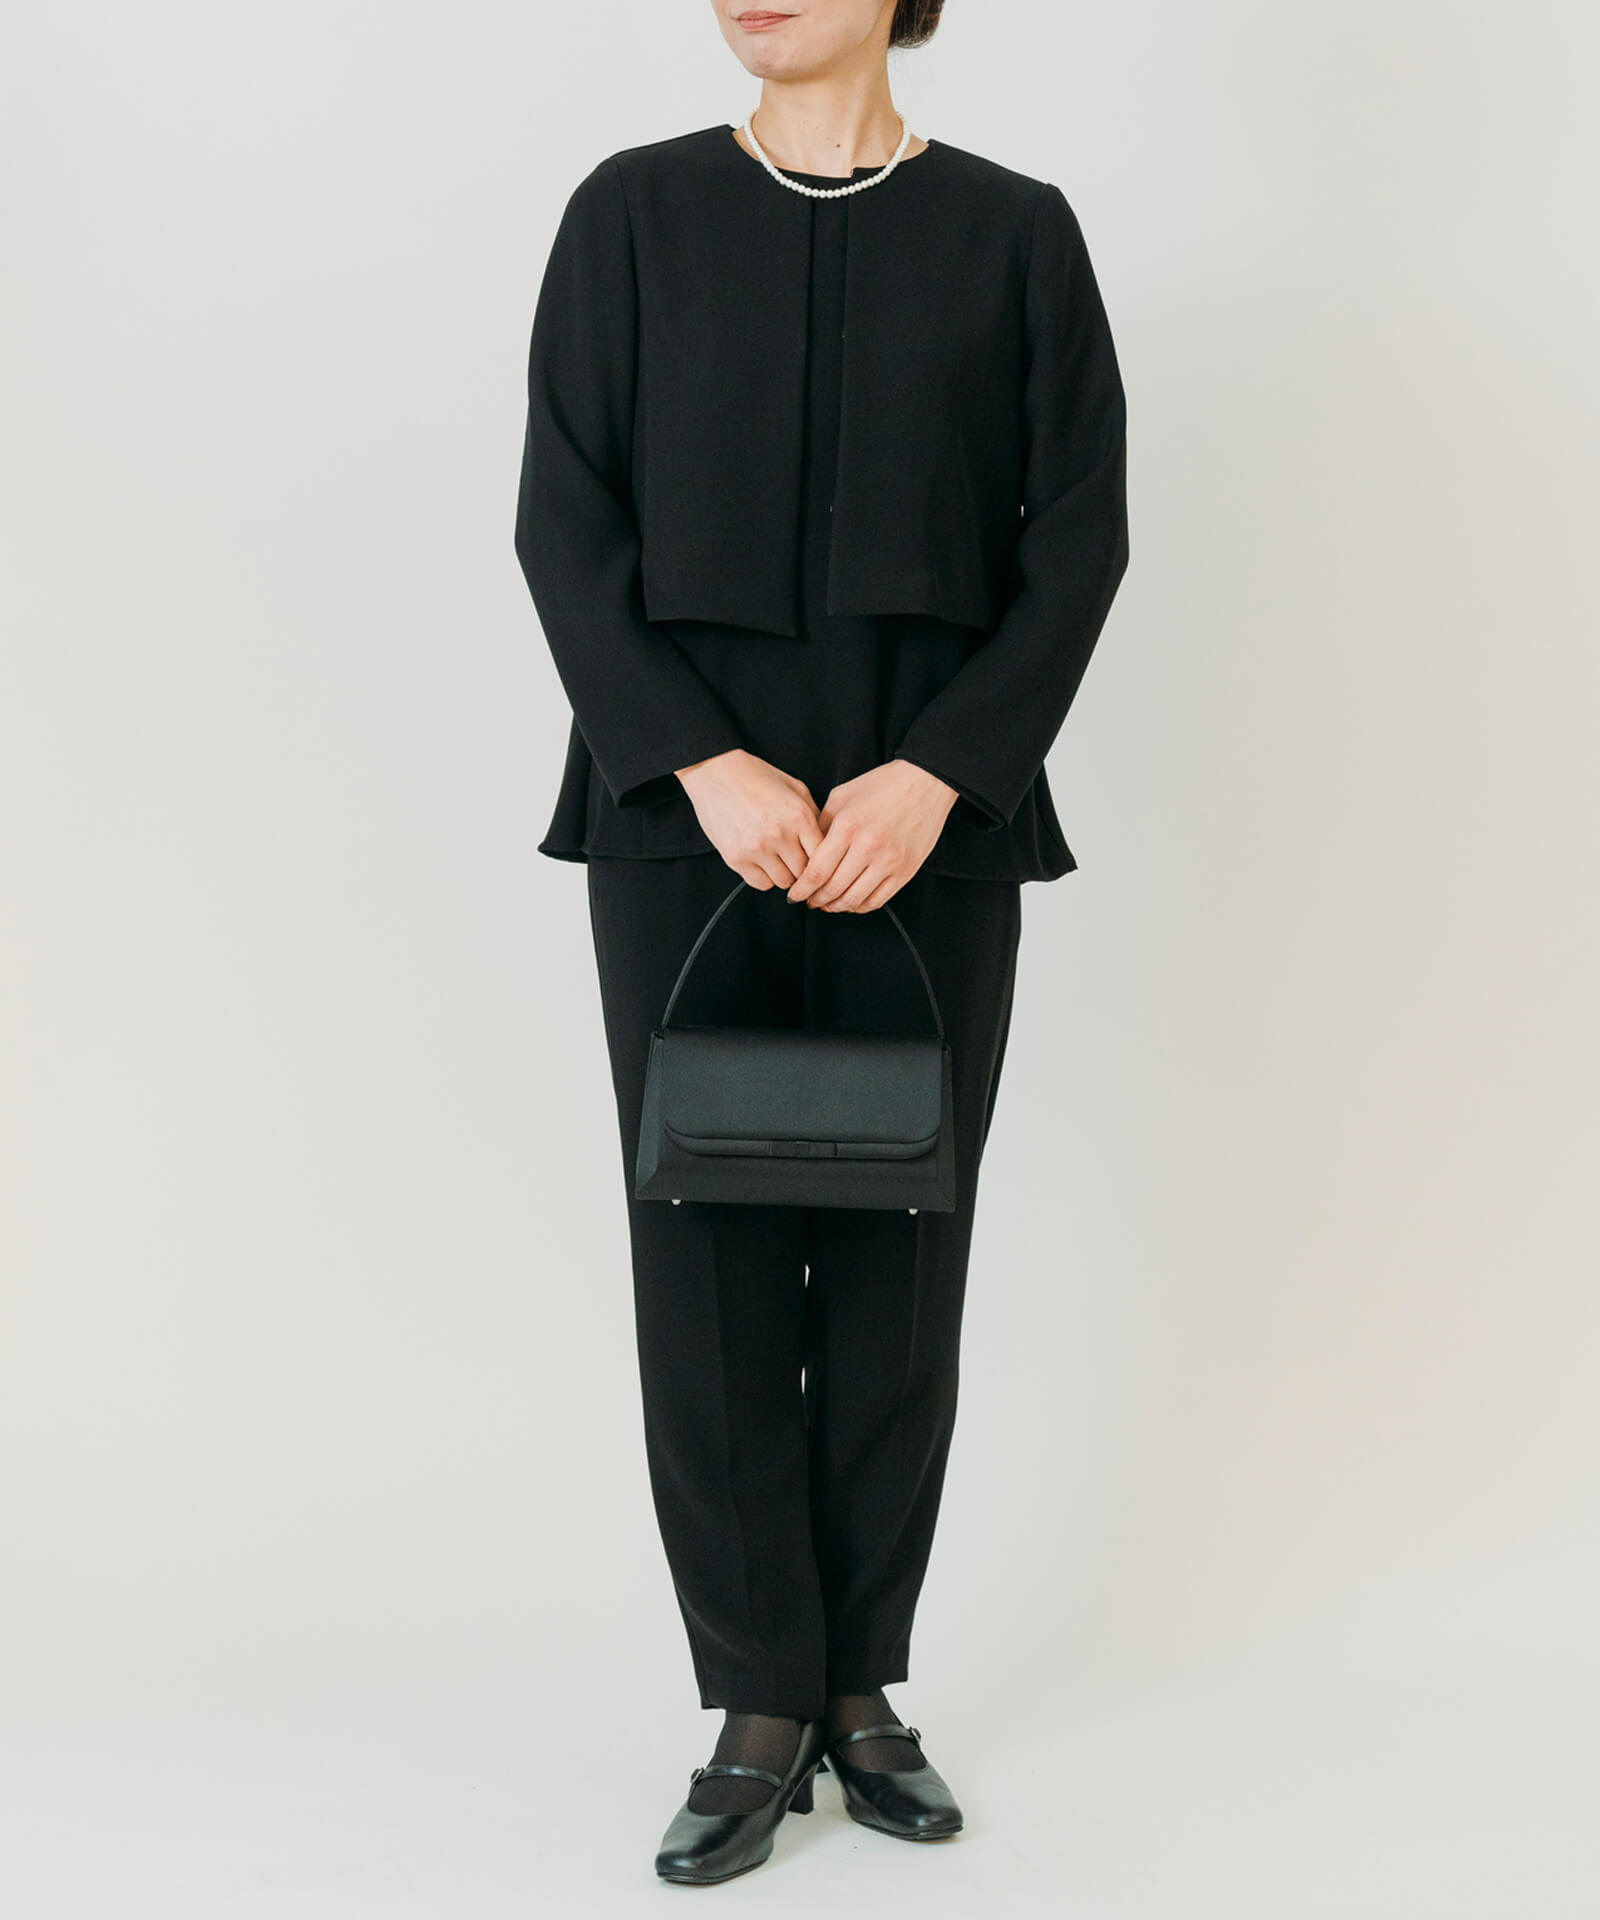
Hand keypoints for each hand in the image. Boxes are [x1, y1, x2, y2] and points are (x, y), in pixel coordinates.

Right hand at [675, 748, 824, 888]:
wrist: (716, 772)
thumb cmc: (756, 777)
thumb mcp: (796, 789)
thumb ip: (814, 817)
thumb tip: (827, 845)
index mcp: (799, 816)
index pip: (822, 857)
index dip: (822, 862)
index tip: (818, 864)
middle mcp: (779, 834)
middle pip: (804, 873)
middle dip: (802, 869)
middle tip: (795, 861)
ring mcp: (757, 848)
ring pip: (783, 882)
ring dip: (783, 874)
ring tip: (777, 858)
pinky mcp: (736, 858)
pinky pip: (760, 883)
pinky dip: (763, 876)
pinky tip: (761, 861)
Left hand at [786, 760, 958, 911]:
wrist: (925, 783)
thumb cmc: (882, 786)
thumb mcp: (841, 797)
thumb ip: (822, 826)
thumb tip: (807, 854)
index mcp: (848, 827)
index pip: (816, 871)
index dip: (801, 889)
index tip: (795, 894)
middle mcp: (868, 847)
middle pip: (833, 889)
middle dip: (815, 899)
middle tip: (809, 900)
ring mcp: (889, 862)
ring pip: (854, 900)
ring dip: (836, 906)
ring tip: (828, 903)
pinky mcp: (905, 871)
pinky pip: (877, 900)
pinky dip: (860, 906)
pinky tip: (852, 901)